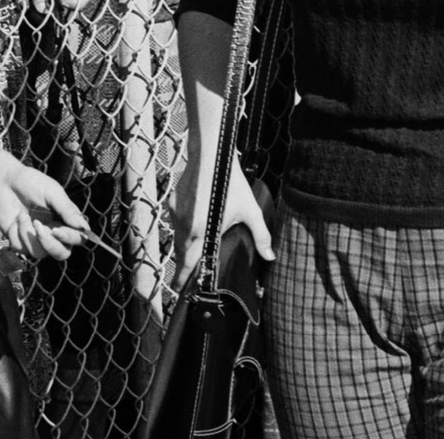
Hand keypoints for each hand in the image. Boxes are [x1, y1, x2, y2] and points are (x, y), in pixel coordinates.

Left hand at [0, 160, 88, 261]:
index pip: (78, 238)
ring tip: (23, 216)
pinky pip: (22, 248)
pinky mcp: (21, 242)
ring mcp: (37, 239)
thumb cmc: (31, 182)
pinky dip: (17, 233)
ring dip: (29, 235)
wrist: (3, 182)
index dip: (70, 238)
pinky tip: (16, 219)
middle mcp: (54, 232)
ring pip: (40, 254)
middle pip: (62, 254)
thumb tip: (84, 227)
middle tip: (38, 227)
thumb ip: (67, 210)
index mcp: (66, 219)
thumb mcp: (52, 192)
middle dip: (50, 244)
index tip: (56, 230)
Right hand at [172, 151, 274, 276]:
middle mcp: (184, 225)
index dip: (183, 279)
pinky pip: (177, 222)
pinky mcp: (173, 202)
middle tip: (189, 275)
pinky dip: (184, 227)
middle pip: (181, 253)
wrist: (211, 154)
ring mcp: (176, 213)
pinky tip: (196, 221)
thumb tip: (270, 256)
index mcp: (201, 232)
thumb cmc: (231, 182)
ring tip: (195, 250)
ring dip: (184, 246)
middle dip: (185, 265)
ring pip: (177, 237)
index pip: (188, 264)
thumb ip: (261, 236)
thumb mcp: (249, 211)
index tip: (179, 290)